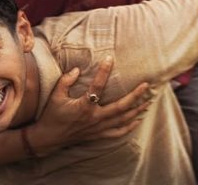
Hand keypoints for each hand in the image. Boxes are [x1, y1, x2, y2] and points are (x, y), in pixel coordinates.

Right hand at [26, 57, 150, 155]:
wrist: (48, 138)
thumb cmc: (52, 115)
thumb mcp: (55, 96)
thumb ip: (66, 81)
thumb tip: (77, 69)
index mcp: (84, 107)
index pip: (97, 86)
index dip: (103, 72)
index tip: (110, 58)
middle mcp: (94, 118)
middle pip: (120, 107)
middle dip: (135, 96)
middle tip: (147, 85)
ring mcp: (98, 128)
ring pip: (123, 119)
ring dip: (137, 110)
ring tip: (149, 100)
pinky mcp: (99, 135)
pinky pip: (118, 132)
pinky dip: (130, 127)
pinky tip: (138, 120)